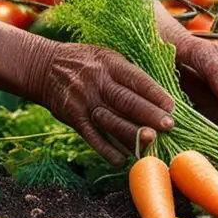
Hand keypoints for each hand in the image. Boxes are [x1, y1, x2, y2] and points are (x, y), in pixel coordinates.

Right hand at [28, 42, 177, 165]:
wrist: (46, 67)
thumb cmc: (86, 63)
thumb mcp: (107, 58)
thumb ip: (129, 75)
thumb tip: (158, 99)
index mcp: (110, 64)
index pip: (136, 79)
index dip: (154, 93)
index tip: (171, 106)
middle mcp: (97, 81)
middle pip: (126, 100)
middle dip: (148, 114)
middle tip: (168, 126)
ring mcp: (84, 100)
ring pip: (111, 120)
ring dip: (131, 133)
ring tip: (151, 142)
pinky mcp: (73, 117)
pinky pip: (92, 136)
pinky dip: (107, 149)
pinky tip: (122, 159)